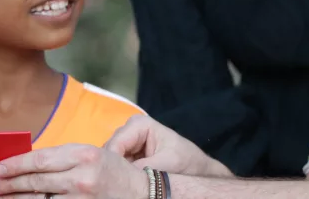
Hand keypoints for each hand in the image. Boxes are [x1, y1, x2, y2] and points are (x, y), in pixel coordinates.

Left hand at [0, 144, 146, 198]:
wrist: (143, 194)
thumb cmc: (113, 171)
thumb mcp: (91, 154)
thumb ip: (62, 159)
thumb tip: (27, 165)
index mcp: (84, 154)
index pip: (41, 159)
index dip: (16, 164)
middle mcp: (83, 177)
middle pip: (37, 182)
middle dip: (9, 185)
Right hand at [104, 115, 232, 177]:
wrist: (199, 172)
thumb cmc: (187, 164)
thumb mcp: (165, 166)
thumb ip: (142, 168)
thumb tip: (121, 176)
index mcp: (138, 124)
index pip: (114, 145)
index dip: (112, 164)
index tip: (117, 182)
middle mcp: (129, 130)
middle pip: (109, 152)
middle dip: (114, 168)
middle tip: (121, 185)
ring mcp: (127, 144)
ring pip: (111, 160)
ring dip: (118, 172)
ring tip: (127, 184)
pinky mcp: (128, 157)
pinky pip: (117, 167)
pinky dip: (122, 176)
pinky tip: (129, 183)